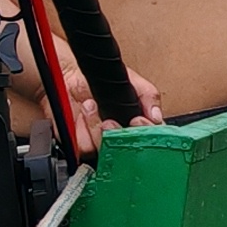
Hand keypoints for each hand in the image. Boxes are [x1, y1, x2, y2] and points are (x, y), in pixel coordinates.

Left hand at [50, 57, 166, 141]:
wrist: (70, 75)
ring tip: (90, 106)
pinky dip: (81, 130)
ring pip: (106, 149)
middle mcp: (121, 137)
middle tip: (110, 119)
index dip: (145, 134)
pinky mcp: (81, 145)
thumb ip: (148, 96)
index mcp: (137, 125)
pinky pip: (85, 147)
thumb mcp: (131, 81)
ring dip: (96, 126)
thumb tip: (156, 116)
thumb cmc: (100, 79)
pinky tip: (81, 116)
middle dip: (118, 133)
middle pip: (128, 151)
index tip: (137, 120)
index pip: (151, 140)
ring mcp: (101, 143)